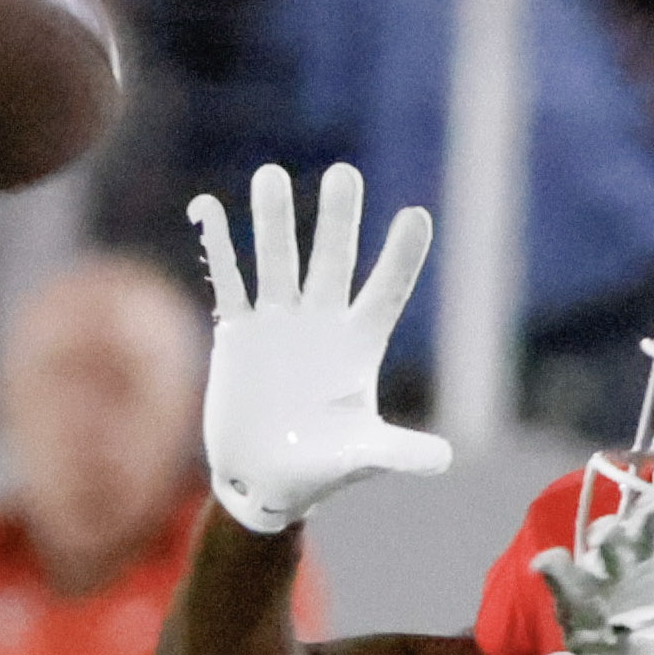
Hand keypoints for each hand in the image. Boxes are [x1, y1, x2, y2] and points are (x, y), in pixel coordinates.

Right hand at [183, 162, 448, 536]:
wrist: (264, 479)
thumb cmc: (322, 468)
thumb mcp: (362, 458)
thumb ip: (398, 452)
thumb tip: (444, 460)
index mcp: (360, 345)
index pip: (386, 292)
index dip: (400, 257)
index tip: (417, 215)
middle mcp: (322, 322)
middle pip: (333, 261)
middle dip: (338, 220)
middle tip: (344, 175)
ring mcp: (278, 321)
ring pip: (277, 261)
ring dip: (273, 222)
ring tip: (270, 176)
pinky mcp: (237, 332)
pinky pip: (229, 284)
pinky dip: (220, 249)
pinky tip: (209, 209)